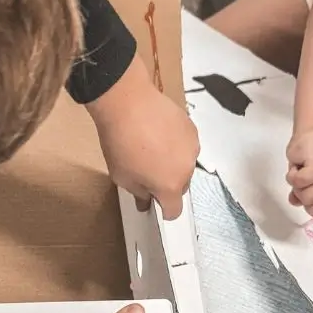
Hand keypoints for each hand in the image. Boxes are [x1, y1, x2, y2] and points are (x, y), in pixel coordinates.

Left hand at [88, 63, 198, 217]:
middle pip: (181, 187)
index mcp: (170, 186)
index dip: (164, 211)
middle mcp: (188, 169)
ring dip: (173, 164)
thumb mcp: (122, 176)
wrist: (127, 102)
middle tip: (148, 172)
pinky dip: (176, 145)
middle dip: (168, 185)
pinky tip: (160, 134)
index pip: (174, 210)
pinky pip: (186, 145)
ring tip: (153, 149)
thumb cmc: (120, 144)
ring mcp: (192, 147)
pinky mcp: (191, 127)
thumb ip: (138, 193)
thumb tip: (146, 202)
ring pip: (185, 164)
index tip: (154, 203)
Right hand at [285, 128, 312, 219]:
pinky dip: (292, 173)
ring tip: (302, 169)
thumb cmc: (310, 157)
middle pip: (310, 207)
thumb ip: (305, 196)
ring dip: (296, 183)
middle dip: (300, 193)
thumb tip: (295, 202)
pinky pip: (296, 182)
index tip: (307, 189)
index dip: (307, 205)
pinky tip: (299, 163)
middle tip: (304, 177)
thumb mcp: (310, 182)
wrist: (312, 133)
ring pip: (304, 196)